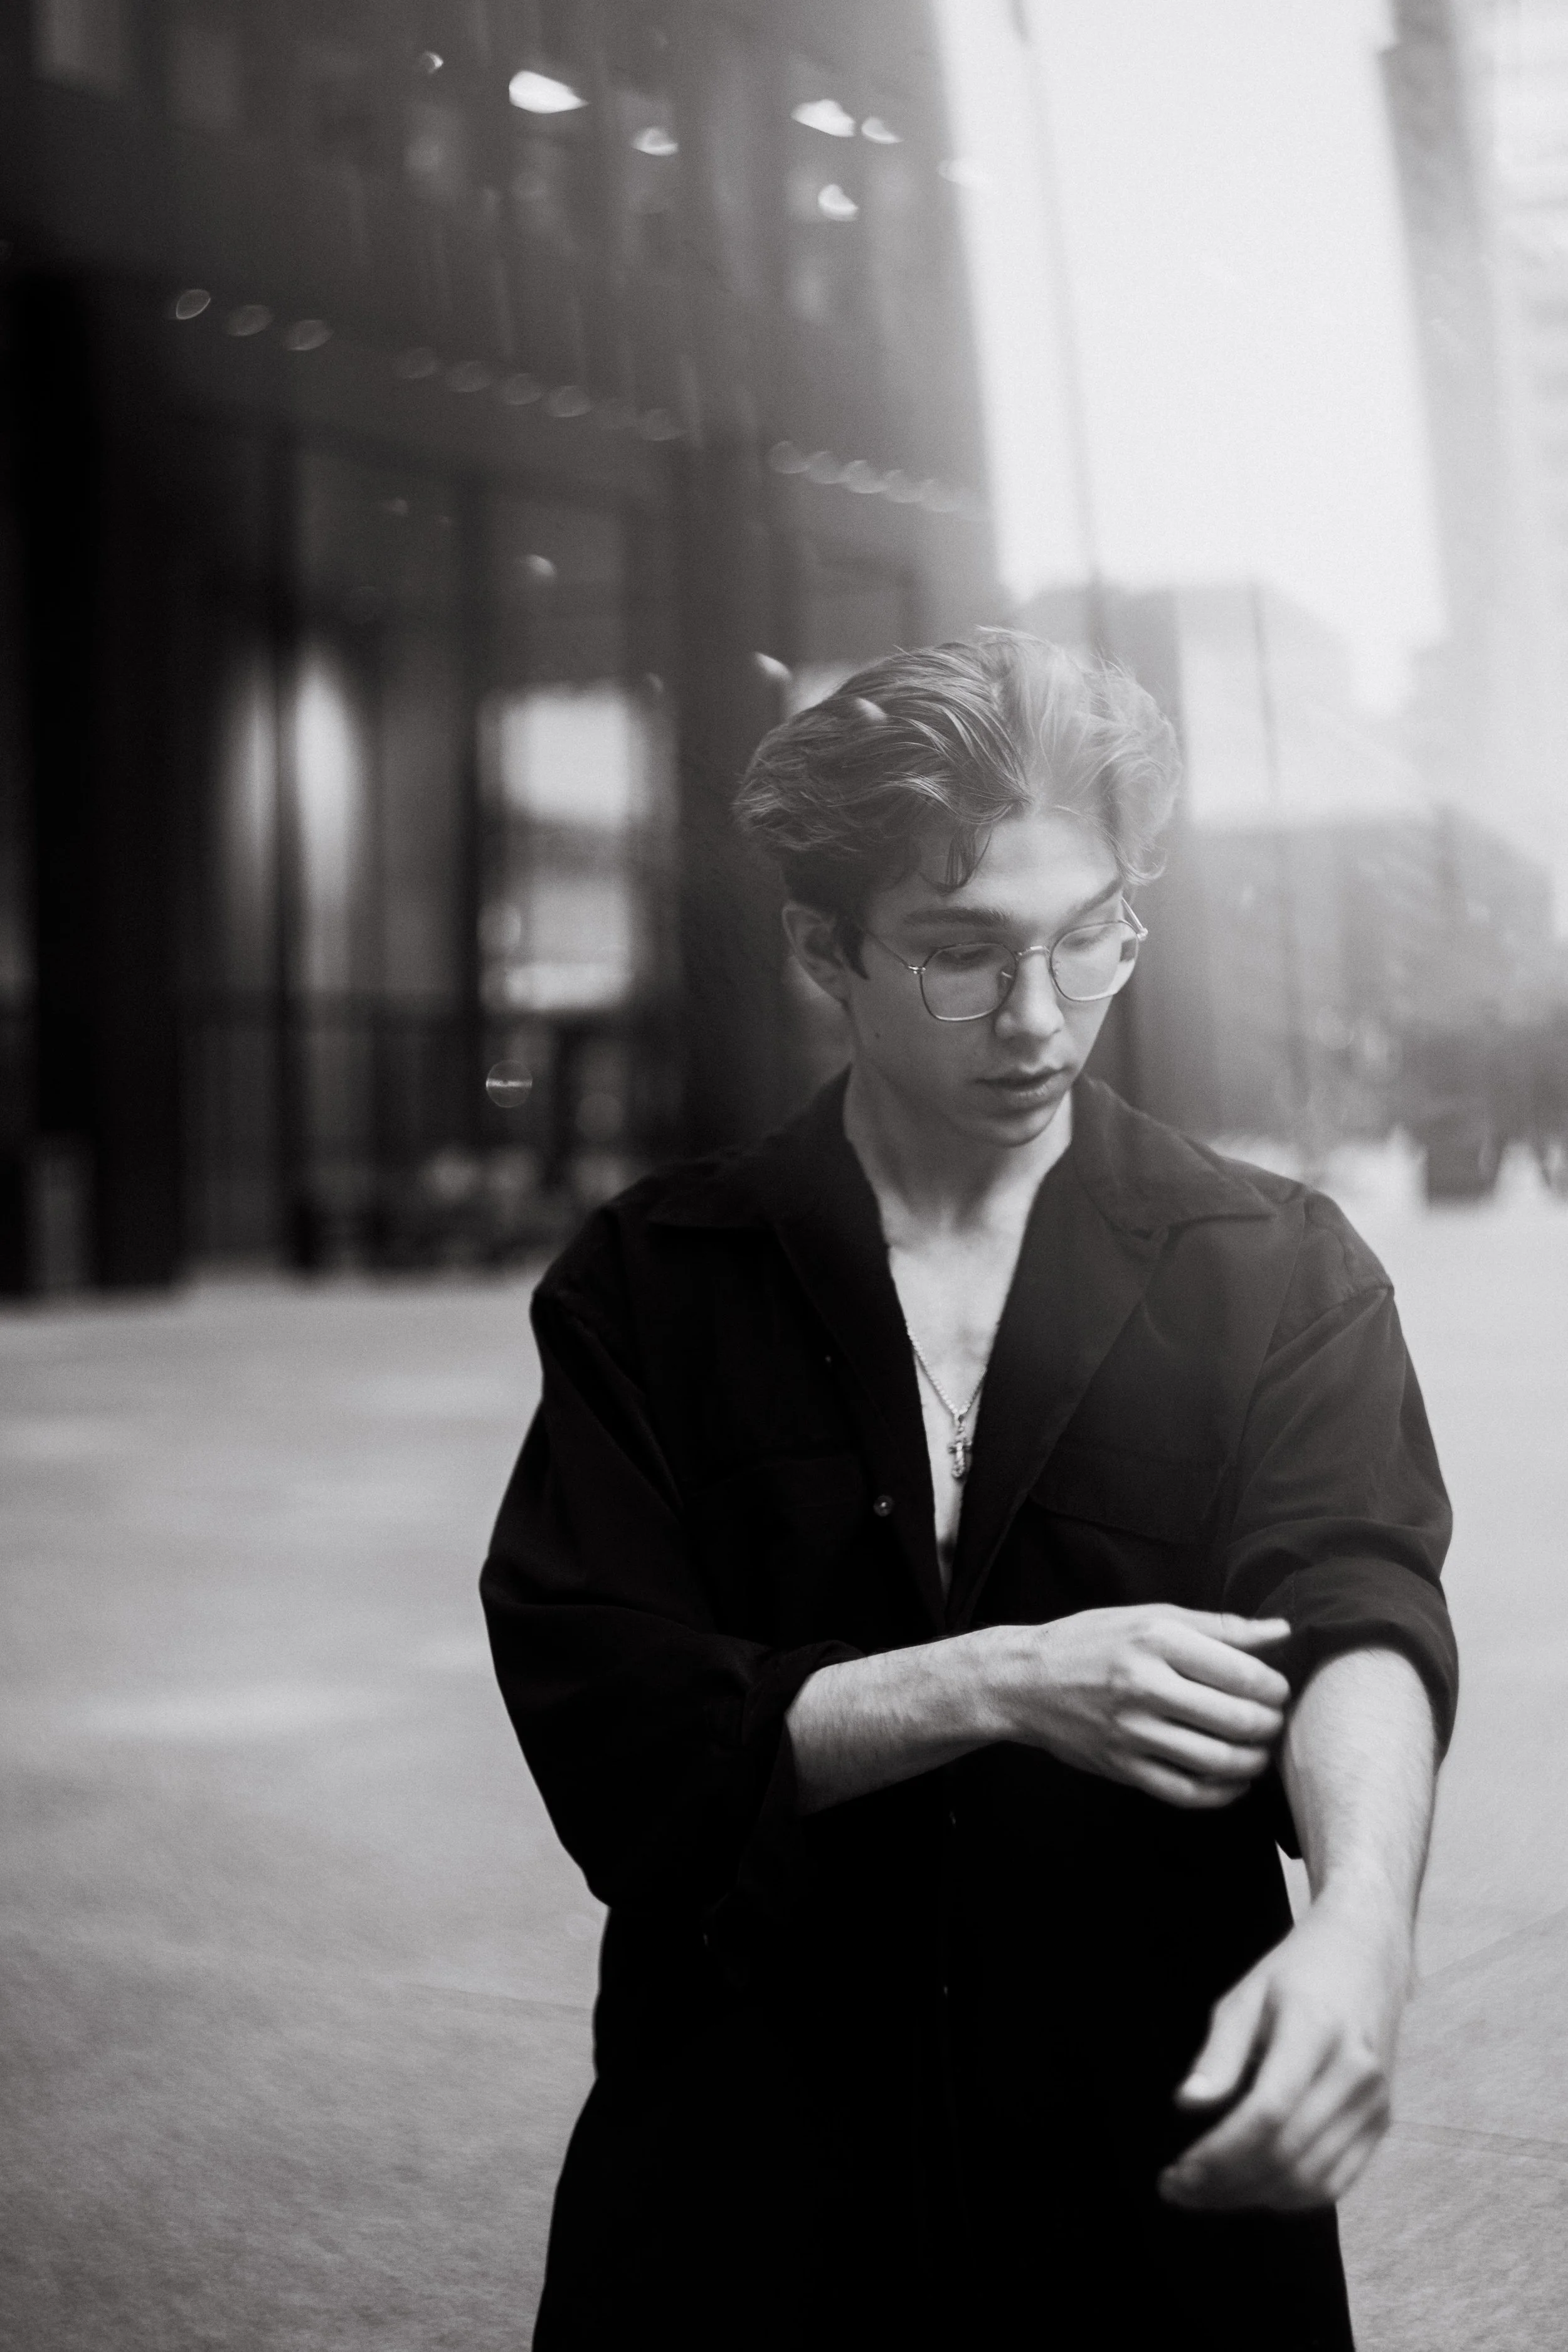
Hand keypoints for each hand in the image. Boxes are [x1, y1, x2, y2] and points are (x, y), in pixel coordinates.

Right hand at [982, 1605, 1291, 1809]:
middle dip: (1269, 1725)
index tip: (1279, 1690)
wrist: (1026, 1681)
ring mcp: (1131, 1731)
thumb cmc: (1094, 1641)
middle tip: (1273, 1721)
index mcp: (1156, 1640)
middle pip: (1235, 1719)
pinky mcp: (1122, 1767)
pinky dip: (1222, 1793)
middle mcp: (1143, 1685)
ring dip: (1253, 1761)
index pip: (1241, 1673)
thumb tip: (1281, 1632)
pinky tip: (1233, 1781)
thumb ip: (1219, 1627)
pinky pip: (1187, 1793)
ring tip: (1258, 1751)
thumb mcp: (1152, 1617)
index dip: (1274, 1688)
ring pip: (1216, 1760)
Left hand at [1159, 1892, 1411, 2210]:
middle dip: (1226, 2183)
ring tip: (1205, 2194)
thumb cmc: (1297, 1972)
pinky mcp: (1381, 2122)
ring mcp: (1374, 2103)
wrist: (1366, 1953)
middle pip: (1288, 2154)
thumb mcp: (1245, 1994)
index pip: (1269, 2112)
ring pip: (1312, 2179)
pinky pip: (1337, 2181)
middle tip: (1178, 2189)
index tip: (1176, 2170)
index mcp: (1317, 2029)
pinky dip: (1290, 2197)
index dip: (1219, 2152)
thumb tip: (1187, 2105)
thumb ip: (1219, 2053)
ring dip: (1253, 2197)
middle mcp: (1354, 2073)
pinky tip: (1250, 2189)